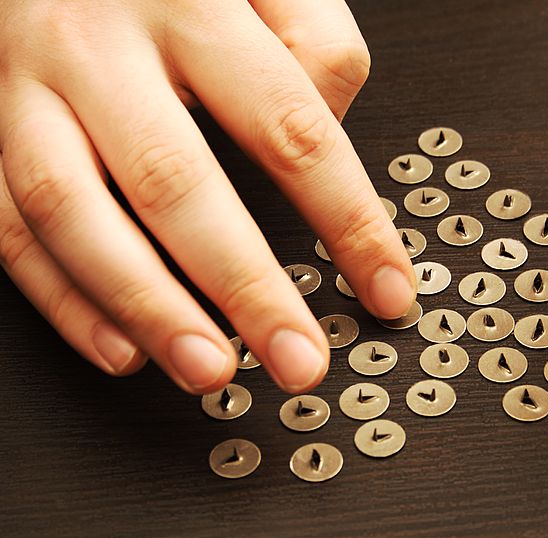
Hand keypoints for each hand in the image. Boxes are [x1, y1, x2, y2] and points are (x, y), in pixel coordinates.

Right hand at [0, 0, 414, 394]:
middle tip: (297, 360)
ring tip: (209, 371)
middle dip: (243, 287)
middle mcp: (99, 44)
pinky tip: (122, 347)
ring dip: (145, 307)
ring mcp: (27, 86)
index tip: (388, 289)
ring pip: (72, 209)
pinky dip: (62, 297)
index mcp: (189, 1)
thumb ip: (314, 44)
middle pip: (176, 180)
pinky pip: (8, 223)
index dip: (349, 221)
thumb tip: (329, 131)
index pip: (292, 129)